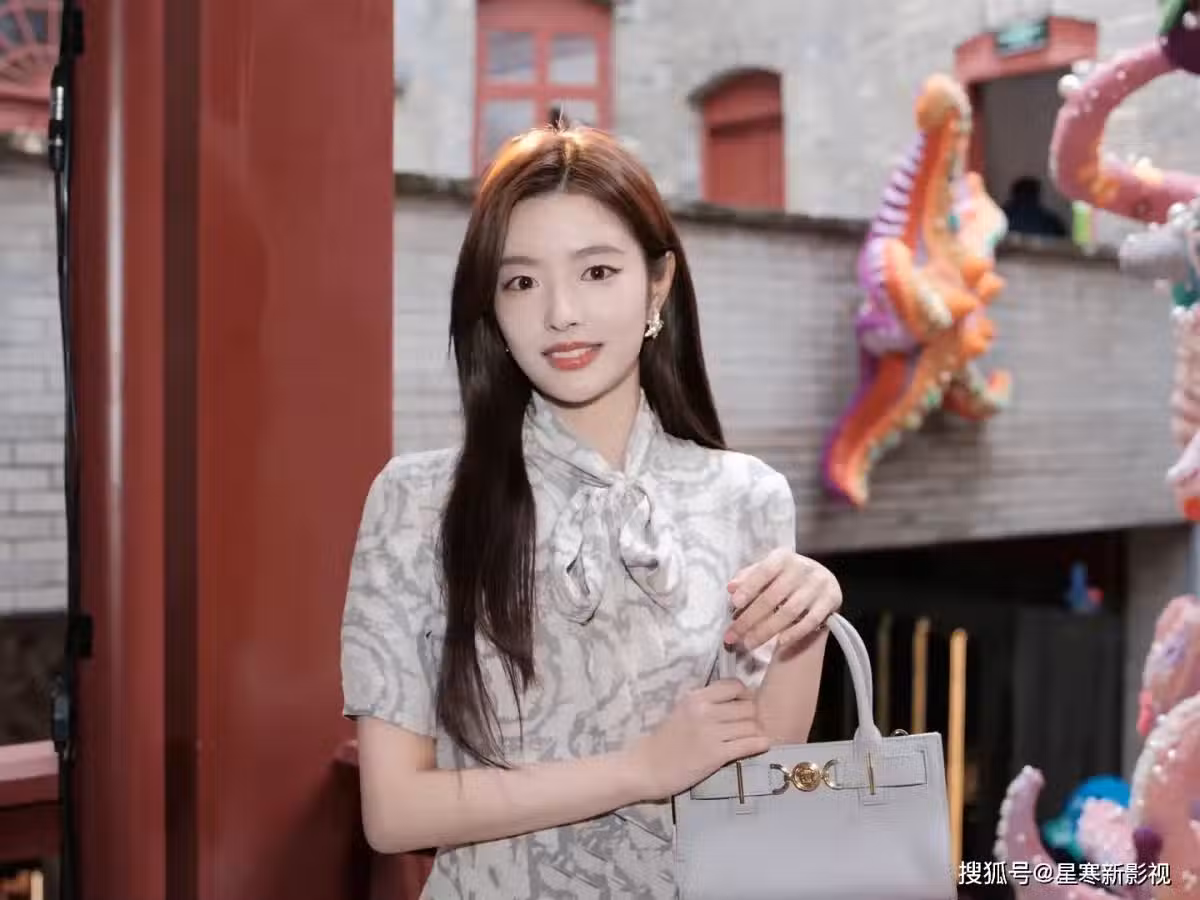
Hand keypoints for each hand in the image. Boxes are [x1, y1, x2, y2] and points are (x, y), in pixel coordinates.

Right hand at [625, 679, 770, 800]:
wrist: (647, 767)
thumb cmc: (664, 739)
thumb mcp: (682, 710)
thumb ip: (706, 703)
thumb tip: (736, 698)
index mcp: (696, 697)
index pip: (735, 685)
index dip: (744, 695)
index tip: (743, 705)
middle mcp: (705, 711)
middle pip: (748, 707)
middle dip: (752, 716)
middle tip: (749, 725)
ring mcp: (712, 733)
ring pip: (751, 726)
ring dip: (755, 732)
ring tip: (752, 737)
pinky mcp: (716, 755)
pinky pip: (748, 745)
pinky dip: (759, 744)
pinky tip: (761, 745)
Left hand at [724, 548, 841, 651]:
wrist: (822, 577)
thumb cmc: (786, 575)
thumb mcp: (767, 570)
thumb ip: (748, 577)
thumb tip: (731, 588)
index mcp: (783, 557)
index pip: (764, 571)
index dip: (749, 587)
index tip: (734, 603)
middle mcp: (802, 568)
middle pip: (773, 597)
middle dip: (750, 618)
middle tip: (732, 636)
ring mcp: (818, 585)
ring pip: (789, 612)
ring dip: (766, 630)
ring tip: (749, 643)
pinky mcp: (831, 600)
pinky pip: (810, 621)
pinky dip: (794, 633)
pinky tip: (779, 643)